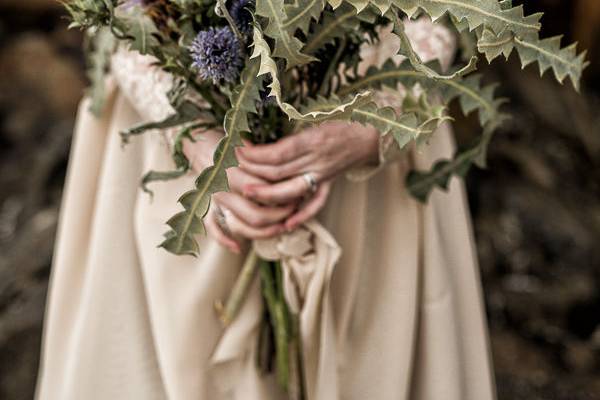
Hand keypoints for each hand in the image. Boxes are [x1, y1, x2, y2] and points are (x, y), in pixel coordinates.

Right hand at [183, 130, 295, 252]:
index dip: (286, 194)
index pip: (265, 192)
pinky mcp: (206, 207)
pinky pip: (213, 229)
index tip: (300, 190)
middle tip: (294, 208)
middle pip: (256, 215)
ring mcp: (214, 202)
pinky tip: (238, 247)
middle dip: (280, 216)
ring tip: (281, 226)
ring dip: (264, 231)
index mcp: (233, 172)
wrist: (197, 140)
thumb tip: (290, 173)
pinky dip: (224, 241)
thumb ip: (264, 161)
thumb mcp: (246, 145)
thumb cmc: (227, 141)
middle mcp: (223, 190)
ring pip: (241, 226)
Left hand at [236, 121, 379, 229]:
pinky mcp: (329, 184)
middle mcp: (317, 159)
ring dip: (268, 194)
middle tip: (232, 172)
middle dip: (254, 173)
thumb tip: (261, 131)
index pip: (278, 152)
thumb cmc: (343, 118)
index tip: (238, 150)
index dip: (256, 154)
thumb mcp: (317, 114)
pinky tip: (285, 224)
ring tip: (247, 192)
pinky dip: (301, 215)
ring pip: (292, 190)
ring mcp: (323, 174)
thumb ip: (292, 127)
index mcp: (313, 139)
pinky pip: (316, 204)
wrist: (371, 133)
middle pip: (279, 172)